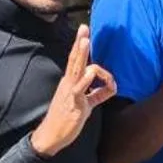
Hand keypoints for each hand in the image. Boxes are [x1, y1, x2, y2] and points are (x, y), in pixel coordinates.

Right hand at [32, 26, 116, 157]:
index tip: (85, 33)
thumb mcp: (85, 105)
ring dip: (82, 53)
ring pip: (77, 67)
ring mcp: (70, 91)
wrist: (50, 135)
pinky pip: (80, 88)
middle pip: (74, 58)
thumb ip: (98, 95)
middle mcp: (68, 83)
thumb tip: (112, 88)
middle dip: (80, 42)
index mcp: (70, 82)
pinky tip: (91, 73)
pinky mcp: (73, 102)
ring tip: (86, 41)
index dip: (80, 47)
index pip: (75, 60)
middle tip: (84, 27)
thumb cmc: (67, 119)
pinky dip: (87, 80)